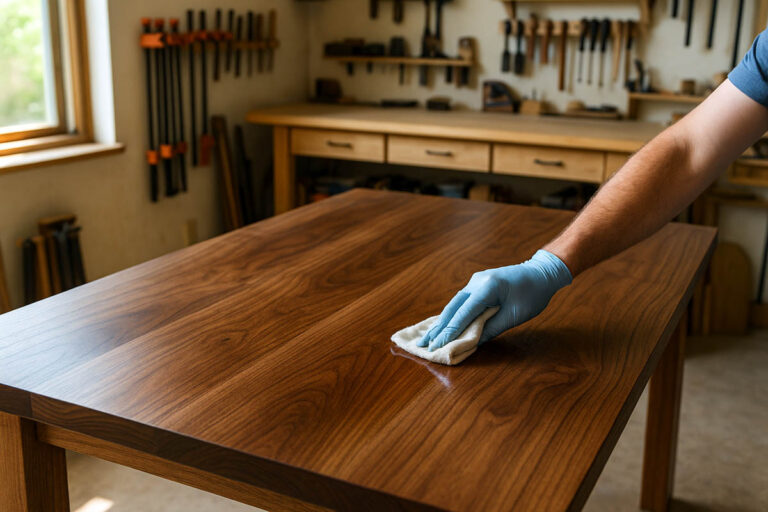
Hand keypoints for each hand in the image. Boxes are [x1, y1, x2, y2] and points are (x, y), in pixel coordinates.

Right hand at [419, 250, 571, 350]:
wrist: (541, 273)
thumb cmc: (533, 294)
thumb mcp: (515, 315)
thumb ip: (491, 328)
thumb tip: (471, 343)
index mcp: (487, 287)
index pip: (463, 313)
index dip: (449, 332)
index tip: (436, 346)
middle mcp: (476, 282)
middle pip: (452, 308)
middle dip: (437, 328)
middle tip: (422, 344)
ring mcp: (475, 281)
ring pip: (453, 304)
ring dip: (441, 322)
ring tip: (428, 337)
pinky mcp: (476, 285)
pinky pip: (460, 302)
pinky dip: (451, 315)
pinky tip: (441, 325)